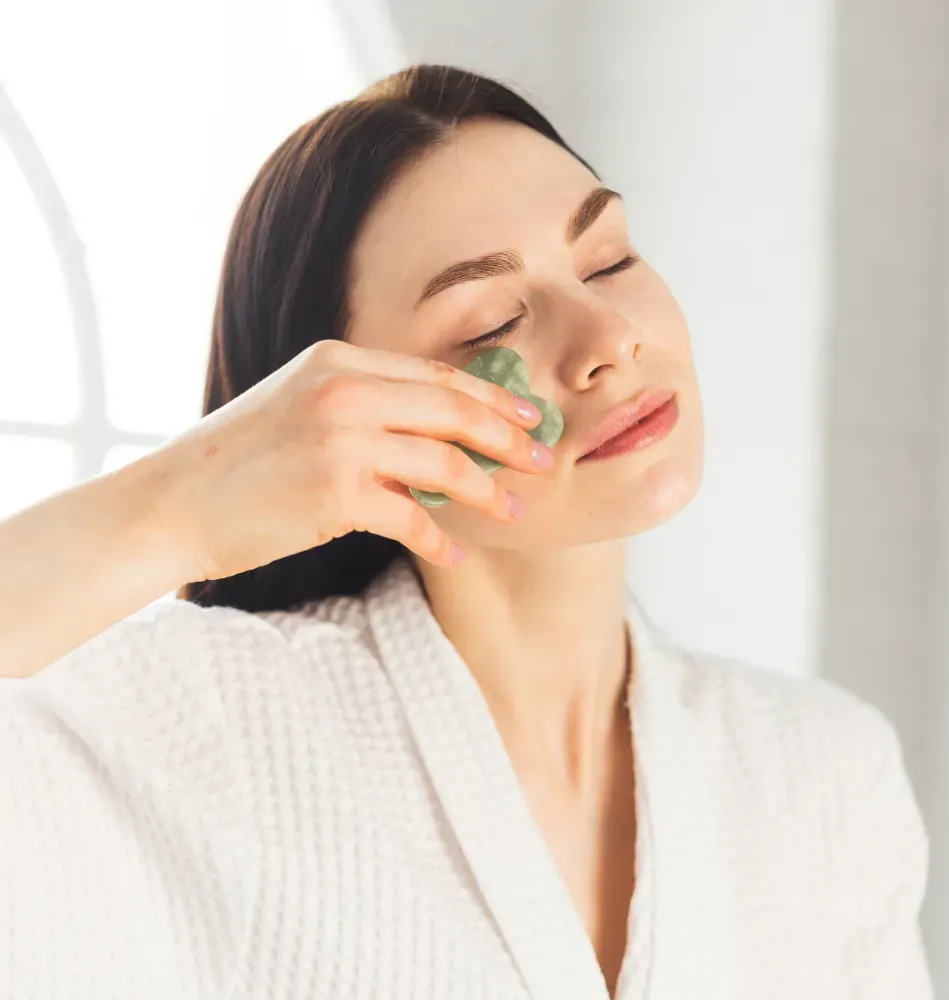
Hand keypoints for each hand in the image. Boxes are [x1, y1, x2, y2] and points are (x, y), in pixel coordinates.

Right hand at [149, 339, 553, 578]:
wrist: (170, 503)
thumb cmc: (237, 461)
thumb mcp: (297, 407)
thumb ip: (361, 408)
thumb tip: (430, 436)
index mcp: (337, 362)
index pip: (435, 375)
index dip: (490, 398)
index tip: (526, 418)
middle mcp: (343, 391)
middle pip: (452, 409)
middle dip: (507, 437)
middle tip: (543, 460)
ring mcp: (340, 440)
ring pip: (443, 463)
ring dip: (486, 491)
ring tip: (513, 512)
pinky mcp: (335, 494)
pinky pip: (412, 517)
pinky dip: (438, 538)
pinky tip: (453, 553)